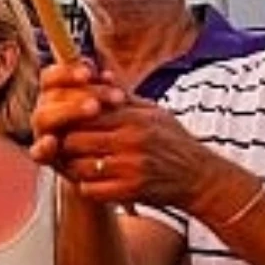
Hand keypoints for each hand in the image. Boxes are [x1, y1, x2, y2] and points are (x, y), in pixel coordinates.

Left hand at [31, 61, 220, 210]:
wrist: (201, 178)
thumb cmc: (174, 141)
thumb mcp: (153, 112)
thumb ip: (123, 95)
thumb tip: (98, 73)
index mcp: (133, 118)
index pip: (84, 113)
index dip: (68, 118)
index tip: (63, 123)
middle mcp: (131, 141)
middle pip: (75, 139)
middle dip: (64, 143)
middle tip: (62, 146)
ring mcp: (130, 167)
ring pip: (78, 165)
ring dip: (71, 166)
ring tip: (73, 163)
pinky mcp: (131, 191)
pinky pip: (91, 189)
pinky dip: (85, 186)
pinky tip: (90, 181)